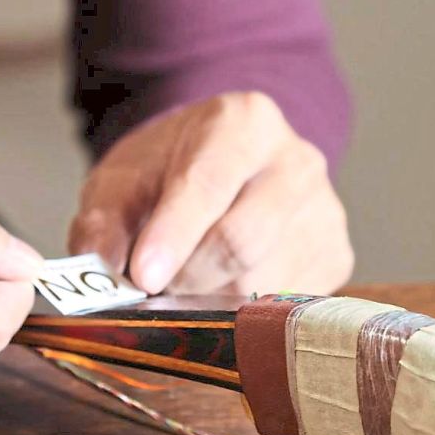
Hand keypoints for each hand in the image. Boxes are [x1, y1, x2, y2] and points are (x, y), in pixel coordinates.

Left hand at [68, 92, 352, 295]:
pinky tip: (217, 289)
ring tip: (180, 284)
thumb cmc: (168, 170)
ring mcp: (324, 211)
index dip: (173, 235)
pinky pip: (283, 305)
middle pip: (241, 240)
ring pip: (262, 283)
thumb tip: (100, 271)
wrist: (219, 165)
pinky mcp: (335, 256)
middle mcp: (296, 162)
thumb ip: (102, 222)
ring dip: (207, 301)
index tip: (141, 276)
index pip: (209, 185)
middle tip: (149, 288)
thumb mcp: (121, 180)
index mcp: (245, 122)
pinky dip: (239, 312)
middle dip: (185, 276)